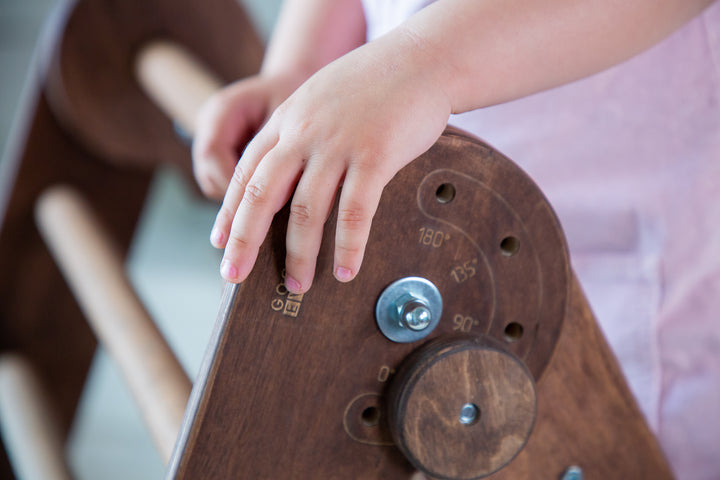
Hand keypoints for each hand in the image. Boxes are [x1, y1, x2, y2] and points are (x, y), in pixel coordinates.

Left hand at [208, 29, 450, 292]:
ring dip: (299, 255)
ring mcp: (338, 144)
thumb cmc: (373, 83)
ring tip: (297, 285)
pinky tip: (347, 271)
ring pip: (307, 210)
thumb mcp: (319, 97)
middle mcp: (304, 132)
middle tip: (234, 276)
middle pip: (262, 194)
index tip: (219, 242)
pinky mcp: (376, 156)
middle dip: (244, 241)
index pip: (246, 171)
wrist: (421, 58)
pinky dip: (349, 246)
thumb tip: (286, 172)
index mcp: (287, 119)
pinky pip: (355, 211)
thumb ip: (298, 130)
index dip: (229, 210)